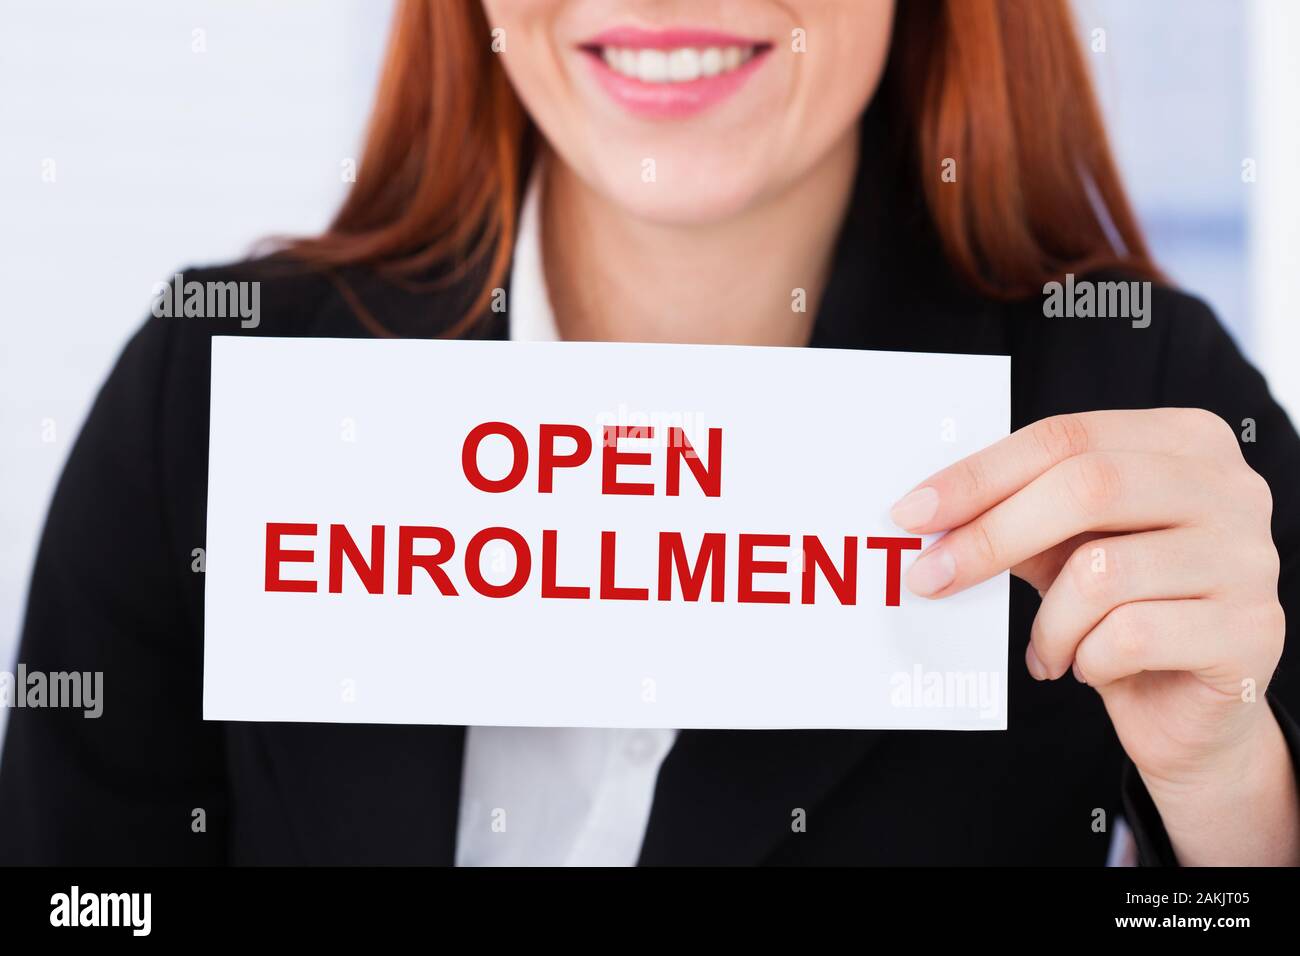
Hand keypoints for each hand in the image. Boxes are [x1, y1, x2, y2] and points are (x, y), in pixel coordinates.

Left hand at [889, 409, 1296, 864]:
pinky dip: (1087, 659)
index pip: (1066, 437)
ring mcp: (1250, 558)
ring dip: (1049, 622)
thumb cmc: (1122, 609)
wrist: (1192, 707)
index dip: (979, 473)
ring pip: (1103, 572)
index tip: (912, 512)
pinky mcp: (1253, 632)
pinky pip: (1132, 637)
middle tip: (929, 577)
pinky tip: (1088, 667)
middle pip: (1087, 486)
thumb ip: (1018, 516)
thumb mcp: (1066, 548)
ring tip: (1046, 647)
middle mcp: (1231, 487)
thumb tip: (929, 513)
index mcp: (1184, 442)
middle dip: (990, 534)